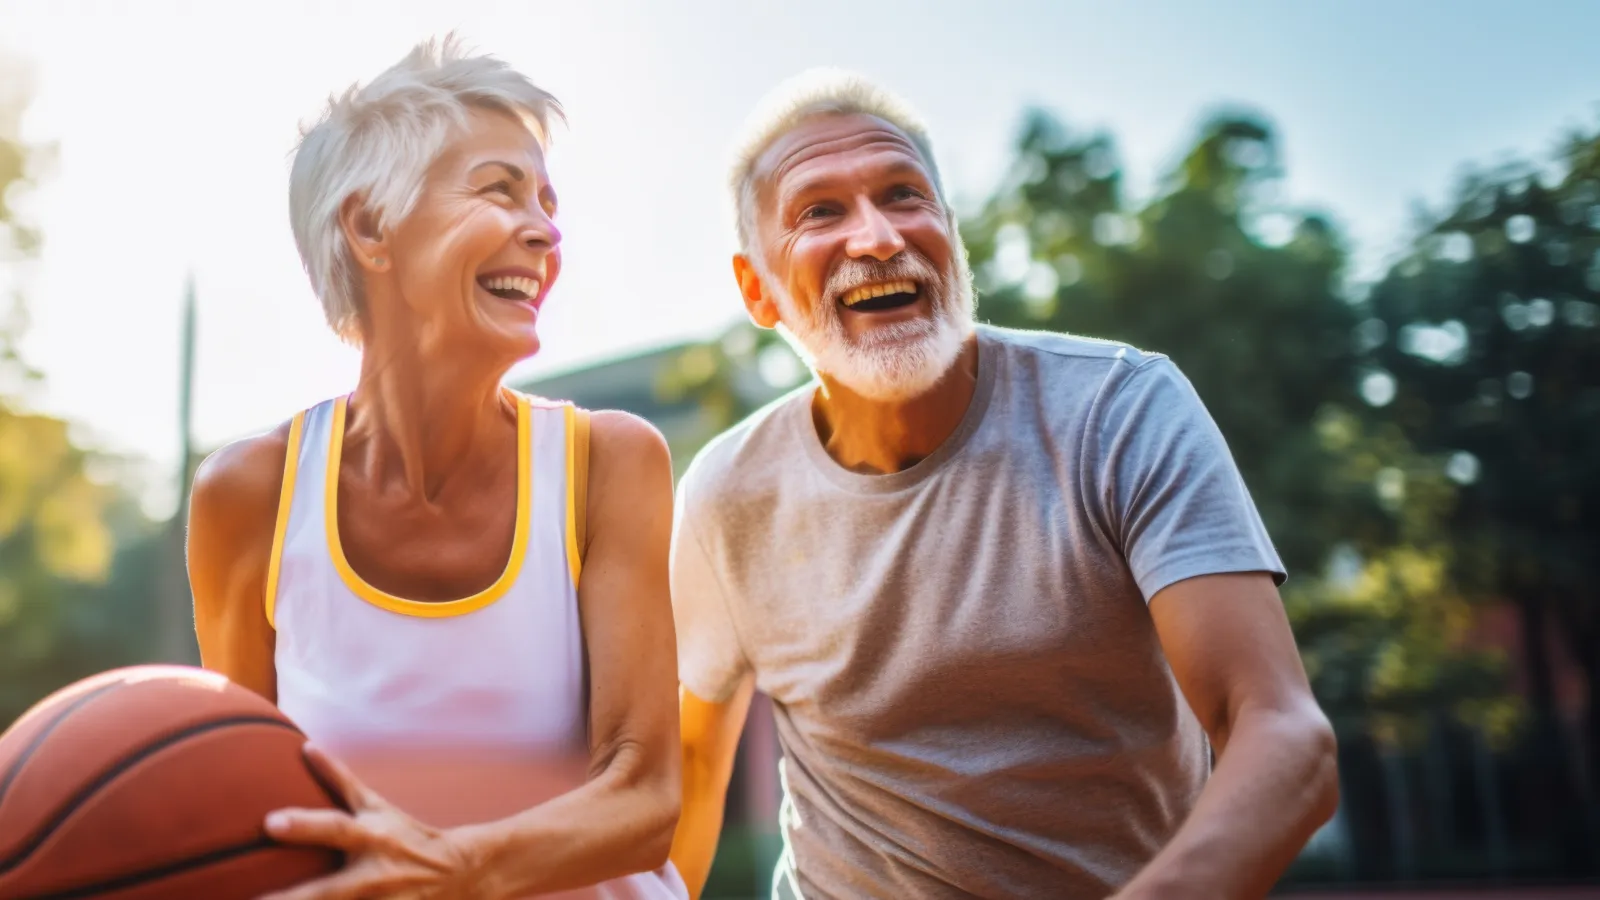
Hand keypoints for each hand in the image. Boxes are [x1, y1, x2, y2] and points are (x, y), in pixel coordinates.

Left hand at [260, 743, 483, 899]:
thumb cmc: (406, 835)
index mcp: (371, 838)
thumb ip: (339, 779)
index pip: (335, 828)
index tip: (269, 822)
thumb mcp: (376, 805)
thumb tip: (305, 747)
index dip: (304, 825)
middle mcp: (374, 875)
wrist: (458, 872)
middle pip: (326, 892)